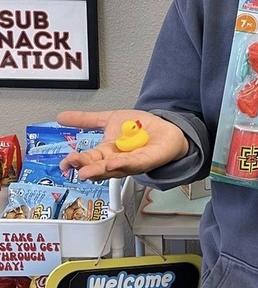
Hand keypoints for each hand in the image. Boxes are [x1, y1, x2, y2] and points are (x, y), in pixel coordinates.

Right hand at [57, 109, 189, 180]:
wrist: (165, 130)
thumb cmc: (139, 129)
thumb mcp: (109, 119)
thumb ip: (86, 120)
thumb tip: (61, 117)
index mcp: (107, 152)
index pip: (88, 159)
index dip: (76, 162)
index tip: (64, 163)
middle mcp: (117, 161)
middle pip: (98, 167)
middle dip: (85, 167)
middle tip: (71, 166)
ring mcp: (132, 163)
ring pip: (114, 169)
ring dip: (100, 170)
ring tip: (87, 171)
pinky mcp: (147, 161)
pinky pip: (133, 164)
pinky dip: (123, 165)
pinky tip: (112, 164)